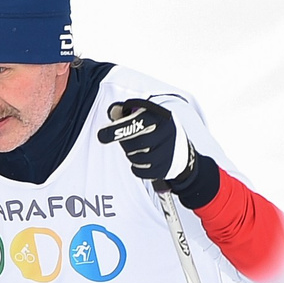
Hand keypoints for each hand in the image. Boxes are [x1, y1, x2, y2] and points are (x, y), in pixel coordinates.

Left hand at [96, 99, 214, 203]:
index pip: (136, 123)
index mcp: (161, 116)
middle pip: (134, 143)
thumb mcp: (147, 115)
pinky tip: (144, 160)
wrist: (182, 152)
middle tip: (128, 141)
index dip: (117, 130)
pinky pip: (139, 171)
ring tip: (140, 149)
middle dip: (125, 143)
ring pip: (136, 158)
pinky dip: (136, 167)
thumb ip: (128, 112)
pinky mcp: (165, 168)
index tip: (101, 135)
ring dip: (131, 155)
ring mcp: (168, 152)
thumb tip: (113, 111)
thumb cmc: (158, 131)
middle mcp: (167, 133)